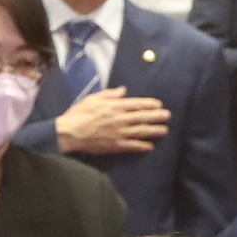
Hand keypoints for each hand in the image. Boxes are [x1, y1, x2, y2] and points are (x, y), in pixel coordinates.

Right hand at [55, 89, 170, 157]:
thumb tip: (123, 90)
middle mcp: (120, 119)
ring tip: (164, 130)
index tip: (159, 104)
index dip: (149, 104)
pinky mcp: (115, 145)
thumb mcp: (92, 99)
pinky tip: (150, 146)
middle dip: (157, 116)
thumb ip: (109, 94)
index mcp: (114, 106)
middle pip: (143, 117)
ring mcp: (119, 133)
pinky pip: (131, 145)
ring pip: (141, 131)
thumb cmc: (78, 114)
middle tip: (167, 116)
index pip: (137, 104)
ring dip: (154, 131)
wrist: (68, 133)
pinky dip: (141, 146)